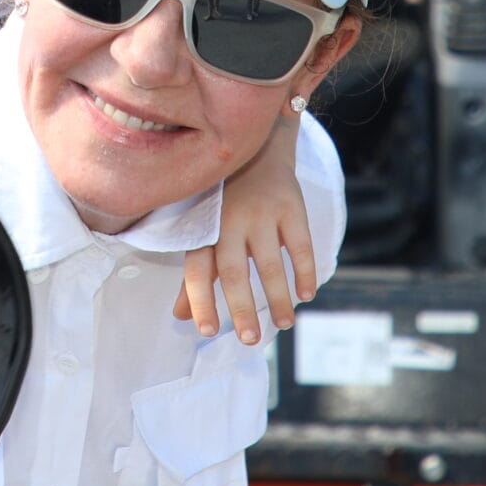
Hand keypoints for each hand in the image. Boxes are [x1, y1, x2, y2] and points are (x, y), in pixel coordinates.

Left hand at [174, 108, 315, 344]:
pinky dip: (304, 271)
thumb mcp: (206, 231)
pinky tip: (306, 294)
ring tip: (284, 324)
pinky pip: (300, 244)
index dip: (200, 300)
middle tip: (249, 339)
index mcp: (205, 229)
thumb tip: (179, 317)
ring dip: (277, 297)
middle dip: (241, 308)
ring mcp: (262, 212)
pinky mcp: (291, 206)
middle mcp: (230, 221)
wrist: (256, 146)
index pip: (198, 270)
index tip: (207, 330)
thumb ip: (195, 275)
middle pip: (233, 271)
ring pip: (269, 263)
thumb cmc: (224, 201)